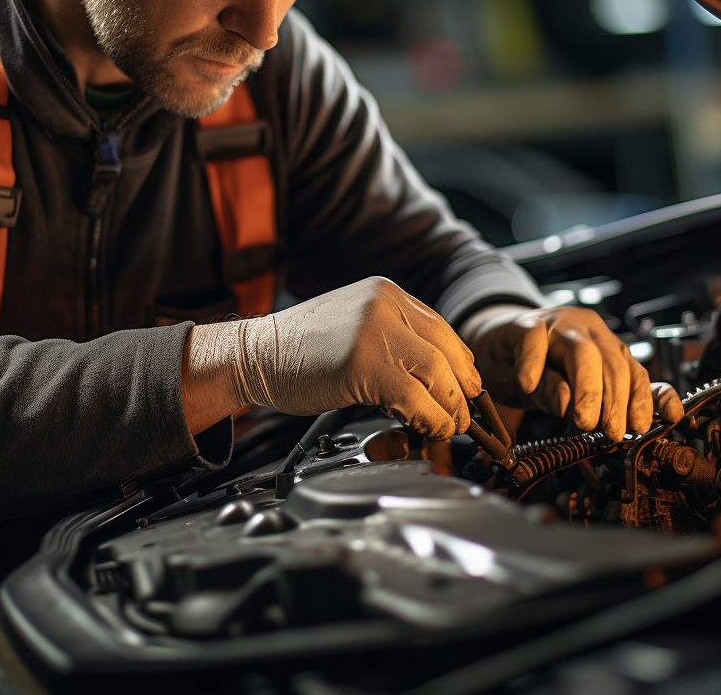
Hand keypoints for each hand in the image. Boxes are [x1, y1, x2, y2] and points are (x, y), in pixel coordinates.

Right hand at [183, 277, 480, 439]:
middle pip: (445, 352)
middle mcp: (384, 305)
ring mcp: (373, 332)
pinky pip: (412, 397)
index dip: (461, 365)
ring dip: (449, 408)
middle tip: (463, 416)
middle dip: (461, 391)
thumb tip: (436, 375)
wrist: (253, 354)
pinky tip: (425, 428)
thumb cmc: (299, 349)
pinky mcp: (362, 364)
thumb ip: (394, 338)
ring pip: (437, 375)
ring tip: (448, 427)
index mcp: (385, 293)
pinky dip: (428, 418)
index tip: (467, 389)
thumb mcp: (355, 326)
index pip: (442, 330)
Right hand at [459, 303, 666, 440]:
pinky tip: (530, 384)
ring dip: (587, 390)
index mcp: (606, 344)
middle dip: (615, 402)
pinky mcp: (523, 326)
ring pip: (582, 352)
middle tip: (610, 432)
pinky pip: (533, 341)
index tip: (638, 428)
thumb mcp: (573, 392)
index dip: (640, 401)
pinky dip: (533, 363)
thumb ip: (602, 403)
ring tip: (582, 419)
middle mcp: (587, 330)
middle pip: (612, 364)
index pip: (634, 372)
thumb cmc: (540, 371)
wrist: (497, 347)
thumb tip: (639, 425)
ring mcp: (556, 325)